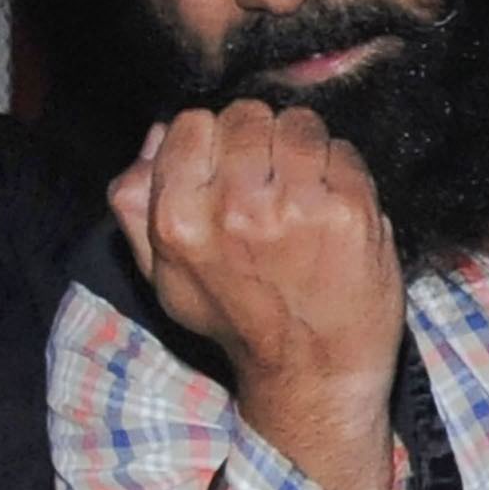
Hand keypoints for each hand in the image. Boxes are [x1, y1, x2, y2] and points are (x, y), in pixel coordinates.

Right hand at [108, 99, 407, 489]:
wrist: (313, 373)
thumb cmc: (237, 321)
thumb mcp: (163, 274)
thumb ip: (138, 202)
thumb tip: (156, 133)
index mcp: (180, 220)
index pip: (191, 123)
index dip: (213, 138)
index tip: (230, 164)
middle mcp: (235, 208)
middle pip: (247, 116)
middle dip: (260, 137)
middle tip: (272, 174)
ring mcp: (297, 208)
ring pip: (299, 124)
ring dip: (303, 146)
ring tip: (305, 186)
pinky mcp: (350, 212)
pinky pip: (343, 151)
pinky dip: (341, 168)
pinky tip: (335, 204)